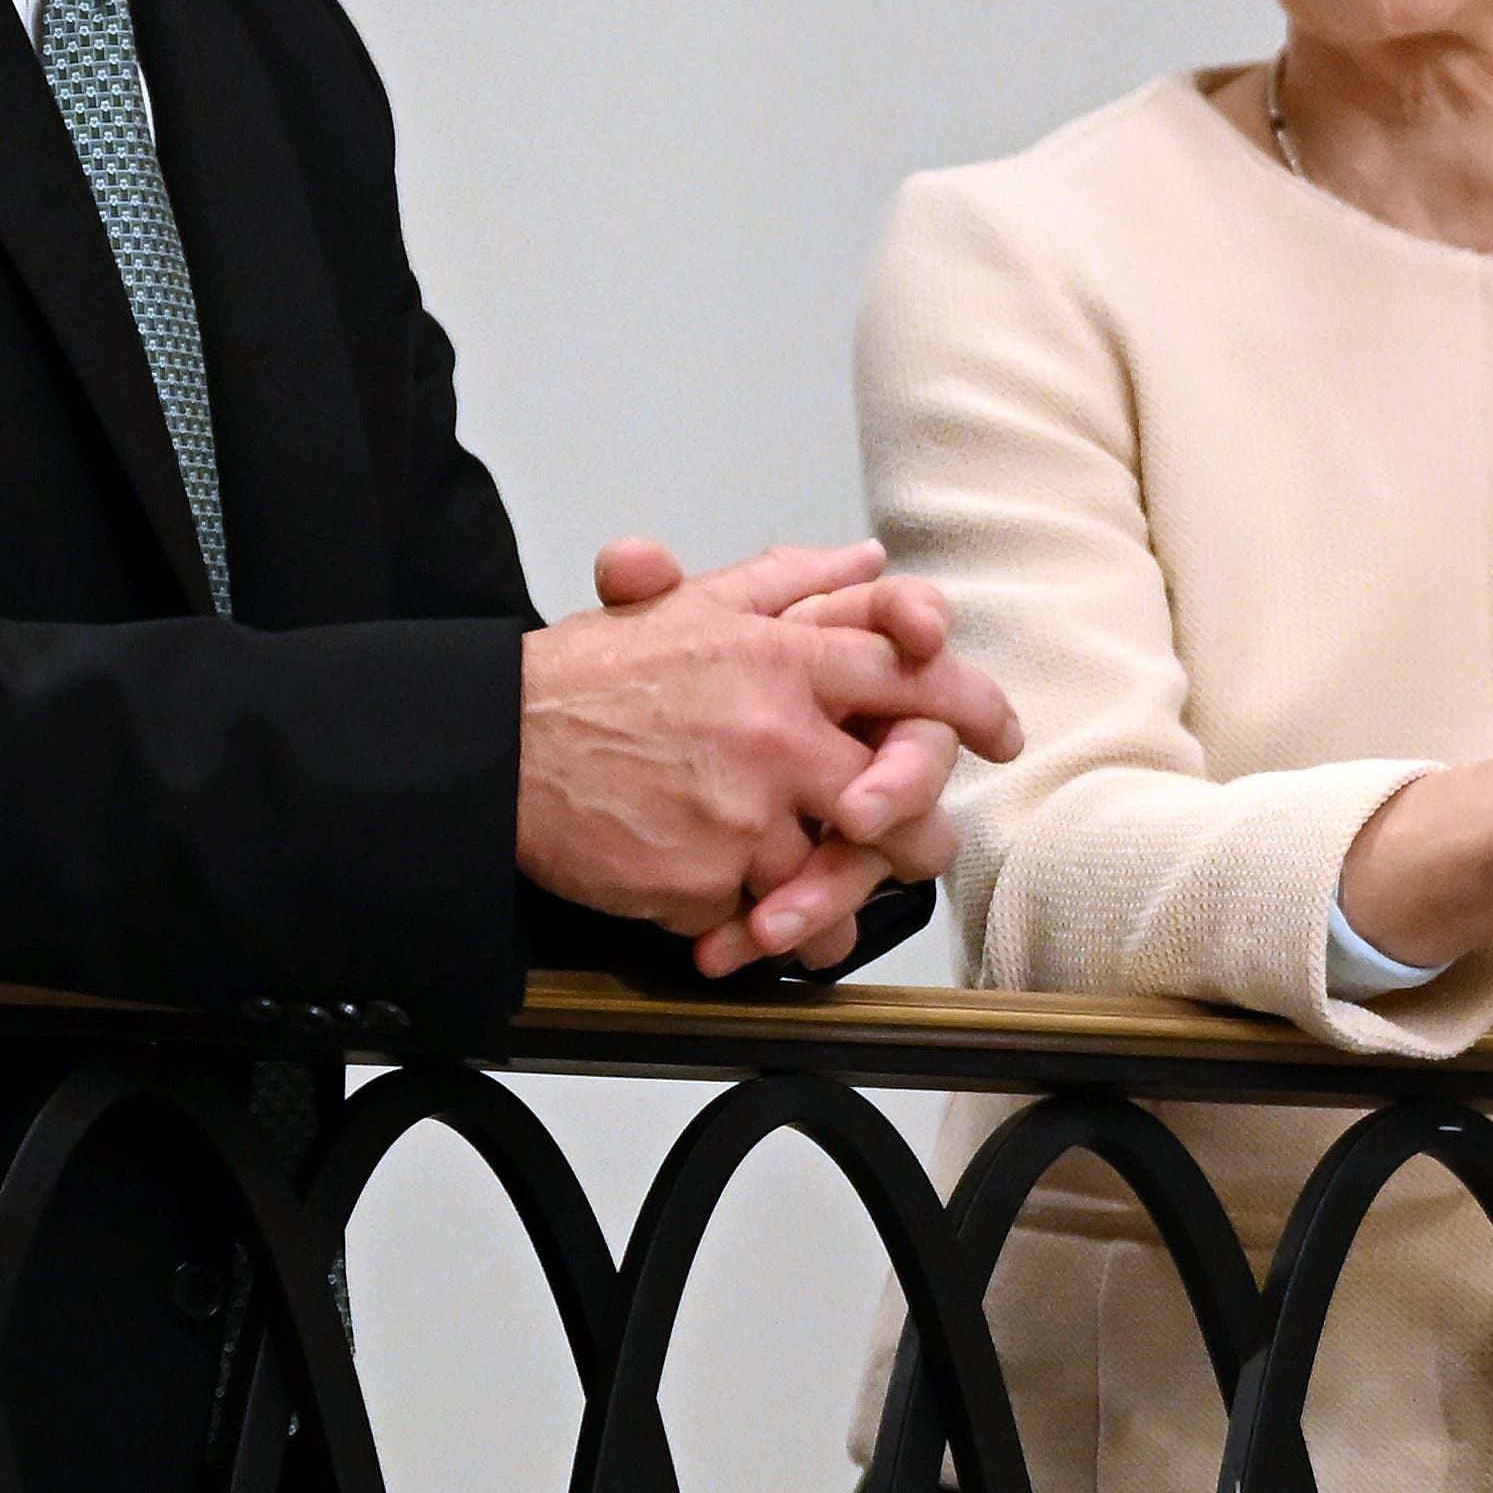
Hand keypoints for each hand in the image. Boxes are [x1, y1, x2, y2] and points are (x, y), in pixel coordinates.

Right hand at [533, 536, 1020, 975]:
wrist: (493, 748)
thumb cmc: (586, 679)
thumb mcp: (690, 608)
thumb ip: (788, 583)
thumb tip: (866, 560)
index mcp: (781, 660)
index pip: (911, 675)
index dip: (971, 705)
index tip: (999, 734)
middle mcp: (776, 736)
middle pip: (898, 798)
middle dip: (915, 832)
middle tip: (911, 847)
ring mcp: (743, 817)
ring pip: (835, 877)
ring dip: (837, 902)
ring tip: (826, 908)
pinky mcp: (704, 884)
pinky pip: (762, 923)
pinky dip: (759, 932)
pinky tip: (746, 927)